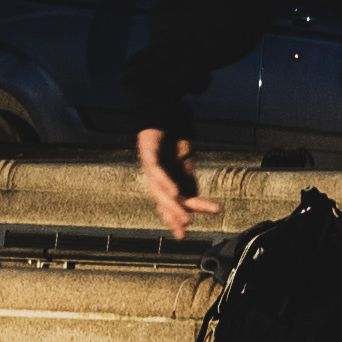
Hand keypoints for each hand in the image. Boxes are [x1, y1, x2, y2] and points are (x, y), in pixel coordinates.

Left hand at [131, 126, 202, 240]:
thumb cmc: (174, 132)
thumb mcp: (185, 160)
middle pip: (161, 200)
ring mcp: (150, 163)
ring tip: (184, 217)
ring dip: (171, 205)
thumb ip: (187, 178)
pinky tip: (174, 192)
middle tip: (183, 232)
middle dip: (172, 216)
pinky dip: (164, 182)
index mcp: (164, 177)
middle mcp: (154, 173)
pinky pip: (155, 170)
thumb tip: (193, 198)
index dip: (174, 218)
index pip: (168, 201)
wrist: (164, 106)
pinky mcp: (148, 151)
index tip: (183, 234)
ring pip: (158, 189)